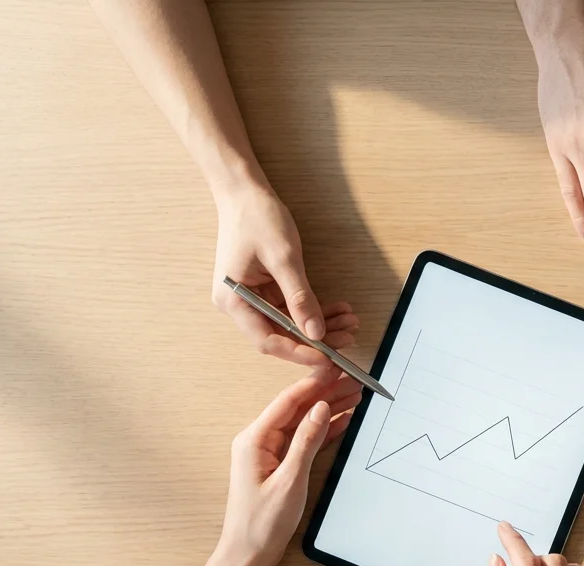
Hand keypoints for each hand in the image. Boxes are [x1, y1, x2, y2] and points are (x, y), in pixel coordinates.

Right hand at [211, 184, 359, 363]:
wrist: (244, 192)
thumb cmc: (257, 218)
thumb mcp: (283, 258)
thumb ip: (299, 297)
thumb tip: (316, 332)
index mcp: (233, 300)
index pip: (267, 340)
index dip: (299, 352)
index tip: (328, 356)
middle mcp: (238, 304)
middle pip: (279, 335)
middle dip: (316, 339)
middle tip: (349, 337)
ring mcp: (251, 298)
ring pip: (289, 323)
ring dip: (319, 325)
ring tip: (350, 322)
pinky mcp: (263, 290)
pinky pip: (290, 308)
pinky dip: (313, 309)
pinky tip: (338, 310)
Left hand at [216, 368, 361, 565]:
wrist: (248, 555)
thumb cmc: (262, 523)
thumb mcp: (290, 480)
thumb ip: (306, 441)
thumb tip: (320, 408)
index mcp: (255, 439)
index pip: (288, 401)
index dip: (314, 384)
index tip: (338, 369)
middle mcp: (259, 440)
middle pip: (297, 408)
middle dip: (326, 394)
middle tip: (355, 381)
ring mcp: (269, 452)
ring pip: (303, 422)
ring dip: (328, 409)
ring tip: (355, 396)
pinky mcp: (278, 464)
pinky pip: (304, 440)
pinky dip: (323, 430)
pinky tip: (343, 420)